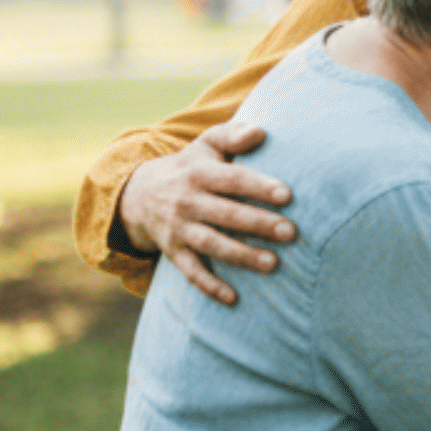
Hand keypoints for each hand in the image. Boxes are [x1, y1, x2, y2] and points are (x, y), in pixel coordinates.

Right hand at [115, 122, 294, 305]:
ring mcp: (179, 229)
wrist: (139, 193)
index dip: (258, 186)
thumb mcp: (206, 144)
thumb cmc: (191, 166)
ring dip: (241, 256)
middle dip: (258, 224)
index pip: (232, 180)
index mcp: (198, 173)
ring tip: (273, 264)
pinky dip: (209, 286)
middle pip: (226, 214)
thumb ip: (232, 135)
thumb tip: (260, 132)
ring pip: (210, 244)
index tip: (288, 195)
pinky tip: (233, 298)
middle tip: (291, 233)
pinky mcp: (173, 252)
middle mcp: (187, 201)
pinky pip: (190, 272)